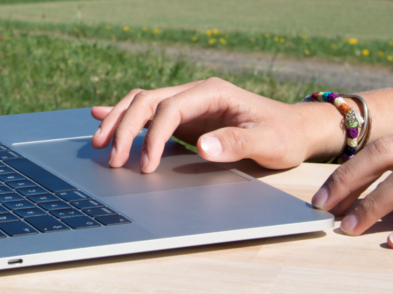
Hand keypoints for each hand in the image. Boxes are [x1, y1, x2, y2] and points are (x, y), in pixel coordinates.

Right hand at [90, 78, 340, 172]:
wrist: (294, 130)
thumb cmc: (284, 136)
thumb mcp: (268, 142)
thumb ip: (236, 142)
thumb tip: (201, 146)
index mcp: (213, 92)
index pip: (169, 108)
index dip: (152, 136)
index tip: (145, 165)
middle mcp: (196, 93)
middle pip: (147, 100)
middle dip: (125, 127)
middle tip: (113, 159)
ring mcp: (188, 104)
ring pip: (142, 103)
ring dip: (118, 121)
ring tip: (98, 143)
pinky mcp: (185, 118)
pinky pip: (149, 111)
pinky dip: (123, 114)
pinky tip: (99, 116)